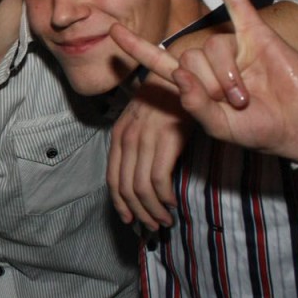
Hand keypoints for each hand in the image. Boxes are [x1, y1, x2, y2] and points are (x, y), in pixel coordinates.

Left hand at [107, 74, 190, 230]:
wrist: (184, 71)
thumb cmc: (167, 98)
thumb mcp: (144, 120)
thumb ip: (138, 146)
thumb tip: (140, 177)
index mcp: (119, 136)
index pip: (113, 179)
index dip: (120, 203)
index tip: (130, 220)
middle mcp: (127, 138)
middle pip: (125, 188)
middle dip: (138, 212)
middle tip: (153, 226)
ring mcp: (145, 138)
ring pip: (141, 188)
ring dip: (153, 210)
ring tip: (164, 219)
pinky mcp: (166, 139)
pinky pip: (159, 179)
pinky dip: (164, 197)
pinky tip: (173, 202)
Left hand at [110, 0, 297, 162]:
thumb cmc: (260, 129)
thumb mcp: (218, 126)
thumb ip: (194, 104)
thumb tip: (177, 74)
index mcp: (195, 84)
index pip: (158, 62)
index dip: (136, 48)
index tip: (113, 31)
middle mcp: (209, 63)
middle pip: (188, 59)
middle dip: (210, 85)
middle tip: (234, 103)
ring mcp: (233, 46)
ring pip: (211, 47)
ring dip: (228, 76)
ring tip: (246, 95)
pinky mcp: (257, 35)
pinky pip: (237, 6)